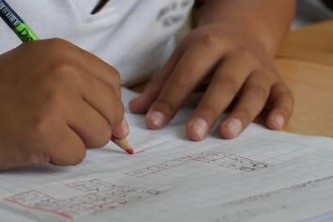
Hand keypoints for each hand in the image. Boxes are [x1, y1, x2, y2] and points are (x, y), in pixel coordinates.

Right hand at [0, 39, 126, 169]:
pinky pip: (78, 154)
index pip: (112, 82)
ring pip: (100, 134)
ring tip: (52, 132)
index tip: (98, 115)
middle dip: (96, 125)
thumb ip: (88, 93)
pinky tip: (40, 144)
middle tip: (69, 126)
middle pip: (112, 110)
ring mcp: (55, 100)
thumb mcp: (47, 75)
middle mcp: (63, 71)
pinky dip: (62, 155)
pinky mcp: (45, 132)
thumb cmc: (8, 94)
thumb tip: (123, 129)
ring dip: (79, 141)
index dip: (108, 104)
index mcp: (63, 53)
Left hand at [129, 23, 293, 140]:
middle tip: (193, 135)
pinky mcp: (277, 80)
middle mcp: (237, 55)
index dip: (169, 99)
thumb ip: (161, 84)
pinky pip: (284, 95)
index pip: (187, 75)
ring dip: (243, 113)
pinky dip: (282, 110)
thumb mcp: (182, 57)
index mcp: (209, 45)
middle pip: (224, 83)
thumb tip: (136, 111)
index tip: (154, 124)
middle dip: (208, 109)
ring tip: (227, 134)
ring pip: (255, 91)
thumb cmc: (208, 49)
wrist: (243, 30)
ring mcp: (260, 68)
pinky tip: (275, 126)